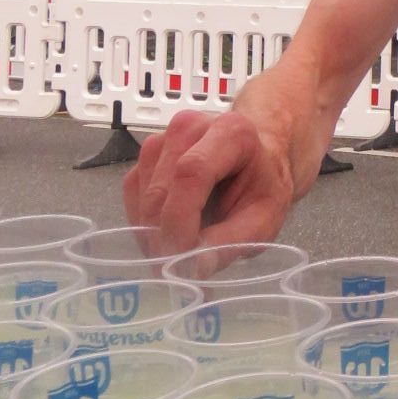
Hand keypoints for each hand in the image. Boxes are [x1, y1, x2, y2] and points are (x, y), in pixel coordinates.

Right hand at [122, 105, 295, 255]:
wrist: (253, 163)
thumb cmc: (261, 187)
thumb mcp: (264, 219)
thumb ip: (232, 242)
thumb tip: (195, 268)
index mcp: (231, 132)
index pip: (192, 172)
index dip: (180, 220)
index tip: (182, 258)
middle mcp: (190, 127)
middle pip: (161, 188)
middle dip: (164, 236)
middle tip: (178, 271)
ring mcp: (163, 138)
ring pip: (142, 194)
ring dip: (153, 232)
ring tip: (180, 252)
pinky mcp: (146, 155)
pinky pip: (133, 195)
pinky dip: (145, 223)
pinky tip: (168, 234)